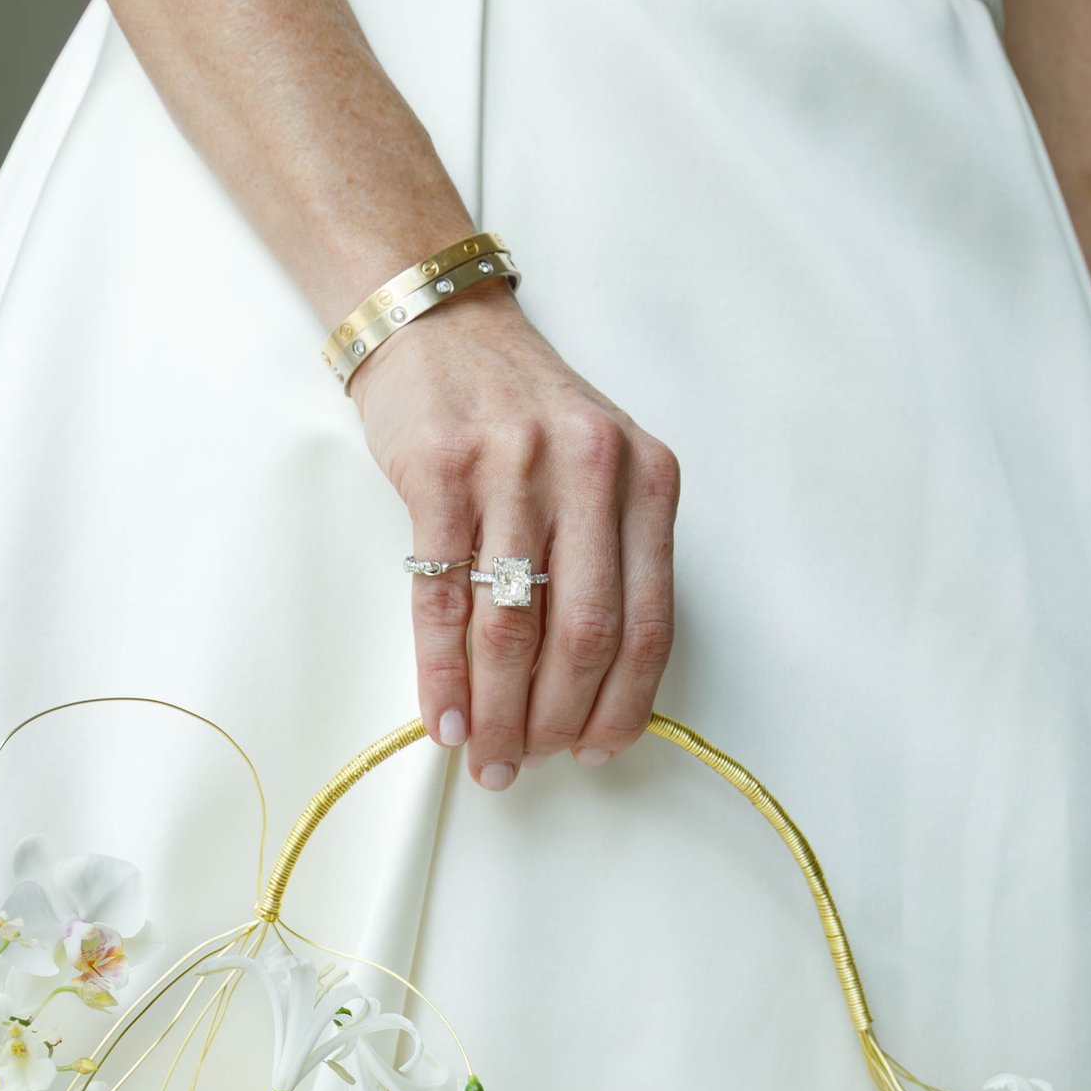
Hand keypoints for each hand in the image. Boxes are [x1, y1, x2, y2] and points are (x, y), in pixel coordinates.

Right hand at [350, 289, 679, 788]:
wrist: (442, 323)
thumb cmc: (522, 412)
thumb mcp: (599, 464)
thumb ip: (611, 555)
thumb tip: (591, 688)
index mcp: (646, 477)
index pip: (649, 620)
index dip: (625, 703)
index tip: (599, 751)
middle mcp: (590, 469)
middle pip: (584, 634)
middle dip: (556, 721)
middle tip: (529, 766)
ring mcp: (513, 468)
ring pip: (513, 626)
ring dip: (498, 712)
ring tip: (485, 757)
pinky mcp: (440, 472)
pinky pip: (443, 601)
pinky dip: (442, 674)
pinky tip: (442, 717)